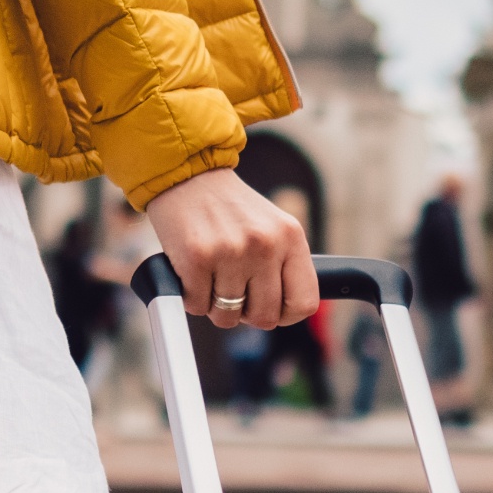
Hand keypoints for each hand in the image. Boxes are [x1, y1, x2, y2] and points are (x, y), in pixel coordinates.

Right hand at [143, 170, 317, 331]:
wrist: (188, 174)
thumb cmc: (229, 208)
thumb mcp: (271, 228)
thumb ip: (283, 265)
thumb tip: (282, 312)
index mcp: (291, 237)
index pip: (304, 302)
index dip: (285, 315)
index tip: (270, 308)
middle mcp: (264, 245)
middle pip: (264, 317)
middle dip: (246, 313)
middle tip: (233, 292)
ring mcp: (231, 252)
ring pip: (227, 316)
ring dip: (215, 304)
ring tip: (211, 276)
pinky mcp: (197, 258)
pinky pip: (197, 306)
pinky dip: (192, 296)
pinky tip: (192, 273)